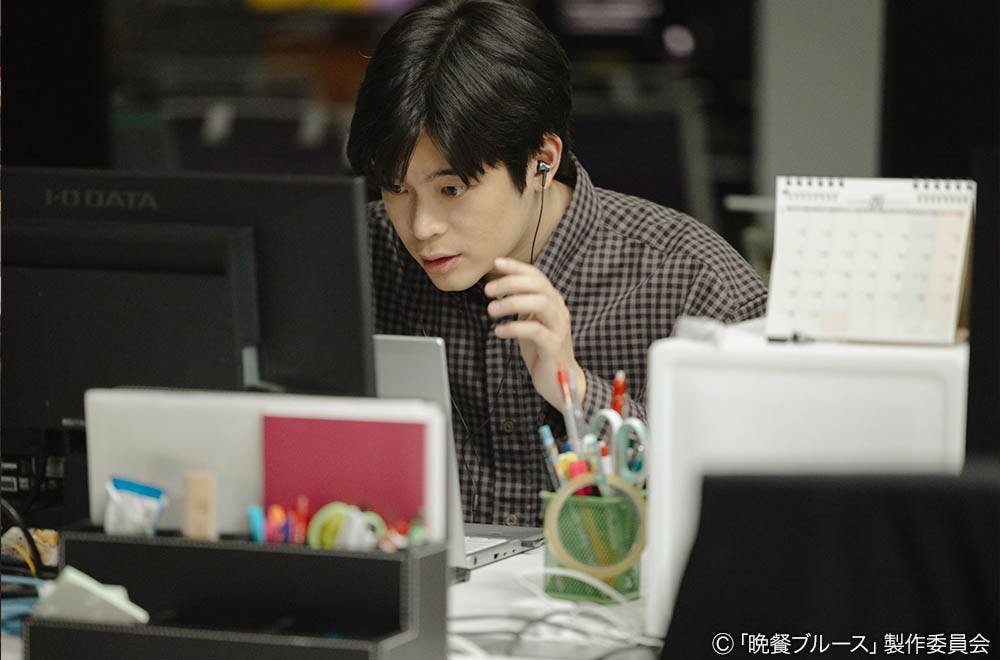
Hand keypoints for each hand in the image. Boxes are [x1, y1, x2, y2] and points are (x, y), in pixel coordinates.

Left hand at [484, 257, 584, 408]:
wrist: (559, 381)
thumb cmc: (541, 349)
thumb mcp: (529, 321)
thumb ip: (520, 304)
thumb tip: (499, 286)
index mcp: (552, 301)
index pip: (537, 276)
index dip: (517, 267)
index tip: (496, 263)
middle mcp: (558, 310)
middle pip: (538, 286)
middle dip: (511, 283)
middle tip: (488, 290)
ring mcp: (558, 327)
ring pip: (540, 303)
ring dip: (512, 302)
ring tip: (491, 310)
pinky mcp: (553, 346)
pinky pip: (535, 331)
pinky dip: (514, 328)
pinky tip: (499, 331)